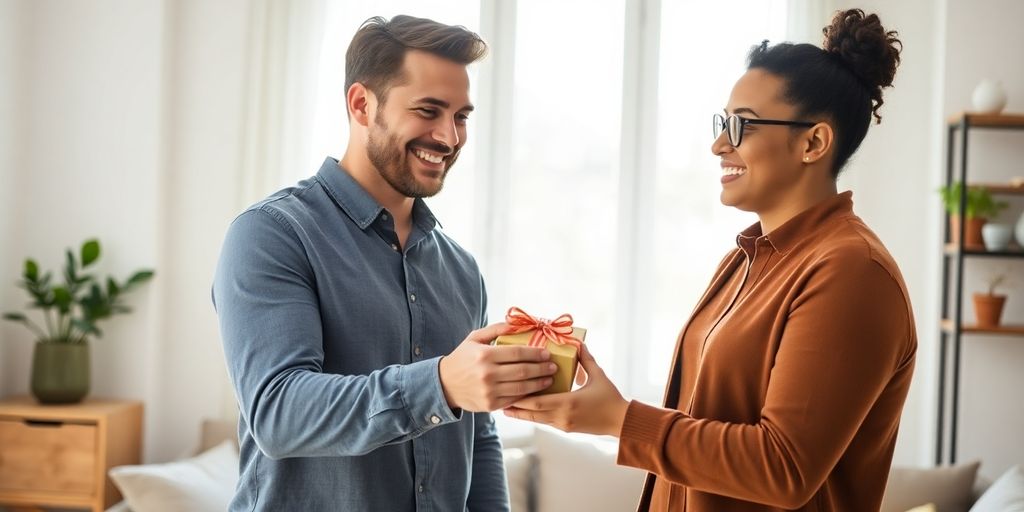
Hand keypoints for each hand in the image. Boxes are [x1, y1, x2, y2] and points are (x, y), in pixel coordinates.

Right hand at [439, 323, 557, 411]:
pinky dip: (527, 395)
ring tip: (549, 379)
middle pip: (523, 371)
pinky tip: (535, 390)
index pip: (517, 353)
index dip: (535, 353)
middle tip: (553, 366)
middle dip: (541, 368)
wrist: (444, 384)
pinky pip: (514, 399)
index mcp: (485, 355)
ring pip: (521, 387)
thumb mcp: (474, 338)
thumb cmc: (462, 358)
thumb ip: (495, 329)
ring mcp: (489, 391)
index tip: (546, 353)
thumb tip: (516, 323)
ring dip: (539, 383)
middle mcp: (487, 374)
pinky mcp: (490, 405)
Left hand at [503, 343, 628, 436]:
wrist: (620, 421)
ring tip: (506, 406)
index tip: (507, 390)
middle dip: (515, 406)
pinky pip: (544, 422)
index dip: (521, 397)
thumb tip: (578, 343)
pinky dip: (533, 415)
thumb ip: (586, 359)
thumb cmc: (610, 397)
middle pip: (532, 412)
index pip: (538, 401)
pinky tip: (525, 410)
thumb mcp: (598, 375)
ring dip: (521, 413)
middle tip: (500, 398)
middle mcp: (562, 416)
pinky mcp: (565, 428)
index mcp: (568, 402)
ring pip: (536, 419)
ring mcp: (563, 424)